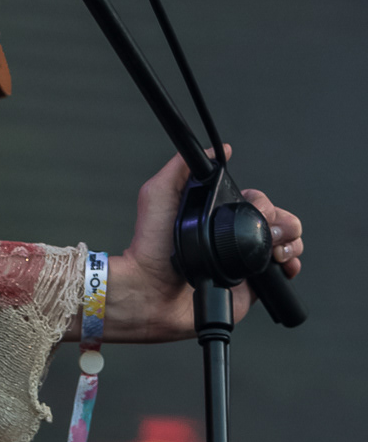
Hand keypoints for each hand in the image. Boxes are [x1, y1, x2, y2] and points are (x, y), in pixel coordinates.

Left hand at [67, 148, 304, 343]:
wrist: (151, 290)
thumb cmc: (150, 245)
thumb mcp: (159, 194)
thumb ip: (182, 167)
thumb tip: (220, 151)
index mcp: (216, 213)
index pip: (255, 199)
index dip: (263, 201)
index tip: (258, 207)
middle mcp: (233, 234)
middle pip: (277, 218)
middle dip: (282, 221)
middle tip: (269, 231)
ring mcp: (244, 259)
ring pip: (286, 242)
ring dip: (290, 241)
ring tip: (276, 250)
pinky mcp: (251, 285)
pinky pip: (283, 273)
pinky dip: (291, 265)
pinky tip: (283, 264)